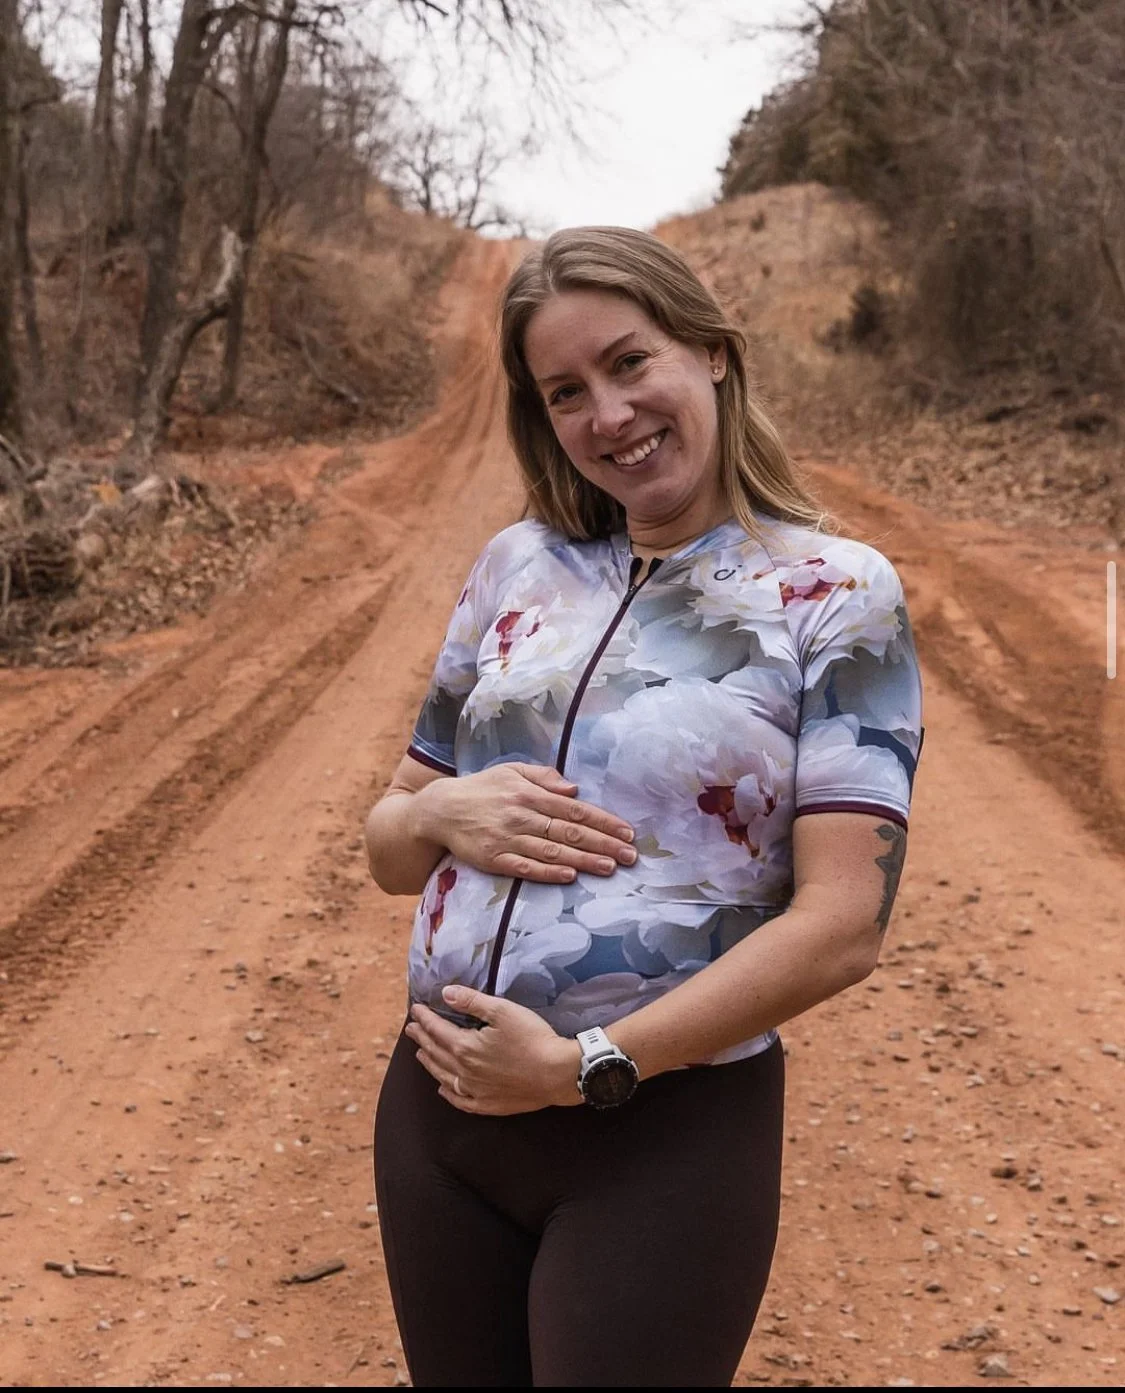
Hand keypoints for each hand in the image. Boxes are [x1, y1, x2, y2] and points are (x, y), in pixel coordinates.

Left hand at [405, 986, 581, 1114]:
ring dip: (430, 1063)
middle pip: (437, 1052)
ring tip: (421, 1053)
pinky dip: (448, 1093)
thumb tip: (446, 993)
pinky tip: (443, 1088)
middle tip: (411, 1029)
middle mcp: (465, 1071)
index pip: (437, 1030)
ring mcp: (475, 1090)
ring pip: (444, 1076)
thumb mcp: (502, 1011)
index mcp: (465, 1047)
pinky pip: (460, 1100)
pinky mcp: (488, 1104)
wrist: (557, 1073)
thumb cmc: (532, 1037)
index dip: (425, 1018)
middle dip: (422, 1038)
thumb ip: (471, 1002)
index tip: (415, 1010)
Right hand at [412, 761, 635, 884]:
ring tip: (610, 868)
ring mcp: (508, 839)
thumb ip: (543, 778)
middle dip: (604, 844)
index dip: (604, 822)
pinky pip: (525, 868)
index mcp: (529, 794)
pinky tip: (569, 875)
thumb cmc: (482, 789)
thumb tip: (574, 789)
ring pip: (552, 851)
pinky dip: (548, 872)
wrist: (440, 809)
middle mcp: (521, 816)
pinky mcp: (494, 859)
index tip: (628, 832)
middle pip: (570, 832)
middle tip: (631, 855)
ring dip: (584, 860)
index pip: (575, 810)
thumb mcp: (511, 771)